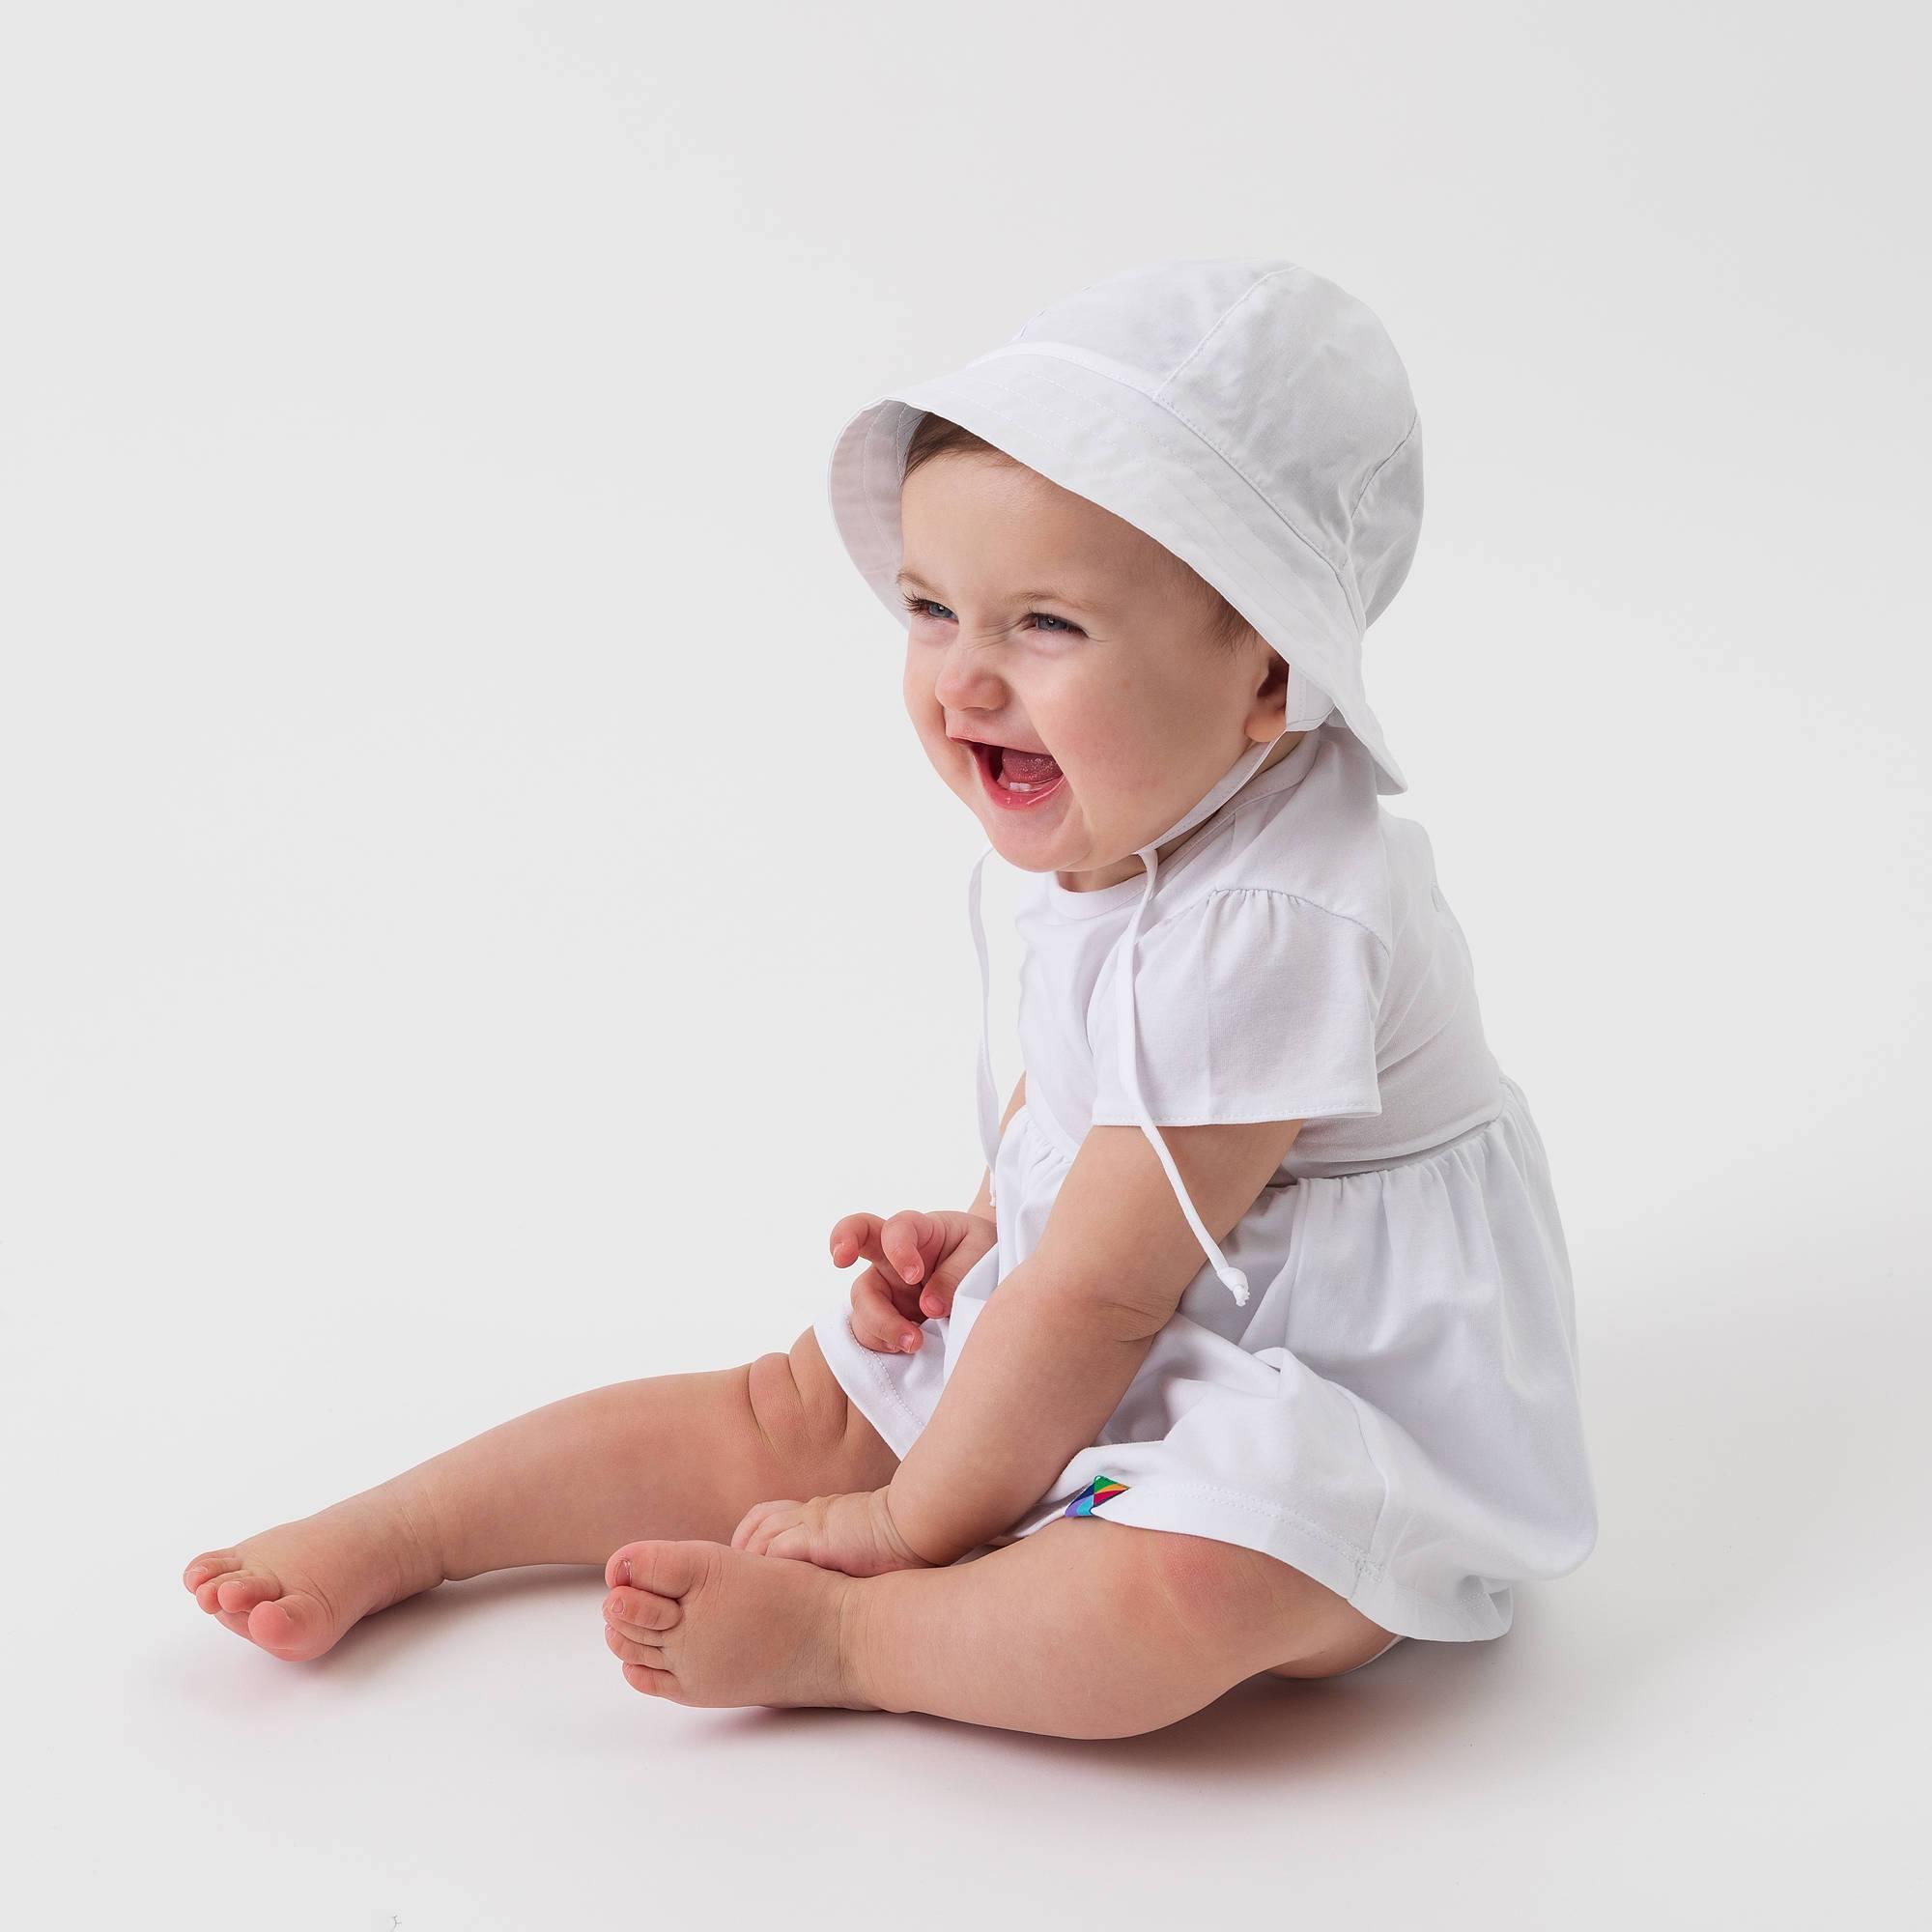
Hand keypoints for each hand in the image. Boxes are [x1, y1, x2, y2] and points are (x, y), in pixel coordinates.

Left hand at [729, 1486, 938, 1576]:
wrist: (913, 1527)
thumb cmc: (900, 1544)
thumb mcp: (863, 1546)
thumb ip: (841, 1557)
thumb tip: (836, 1583)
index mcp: (821, 1514)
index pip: (771, 1515)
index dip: (752, 1536)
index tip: (742, 1563)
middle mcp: (810, 1515)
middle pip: (757, 1522)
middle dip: (738, 1547)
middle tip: (724, 1577)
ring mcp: (810, 1524)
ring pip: (759, 1535)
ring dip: (743, 1559)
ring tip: (732, 1589)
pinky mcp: (814, 1539)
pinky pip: (773, 1550)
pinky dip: (759, 1566)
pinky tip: (751, 1591)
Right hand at [831, 1208, 996, 1354]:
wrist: (989, 1277)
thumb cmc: (983, 1251)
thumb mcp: (981, 1251)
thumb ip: (957, 1273)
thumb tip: (928, 1307)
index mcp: (919, 1231)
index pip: (896, 1228)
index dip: (897, 1248)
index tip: (915, 1274)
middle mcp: (893, 1257)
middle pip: (856, 1240)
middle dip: (842, 1243)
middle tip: (840, 1260)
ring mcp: (887, 1290)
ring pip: (861, 1301)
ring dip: (880, 1324)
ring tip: (914, 1342)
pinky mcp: (887, 1320)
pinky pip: (868, 1333)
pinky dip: (880, 1344)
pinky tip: (903, 1350)